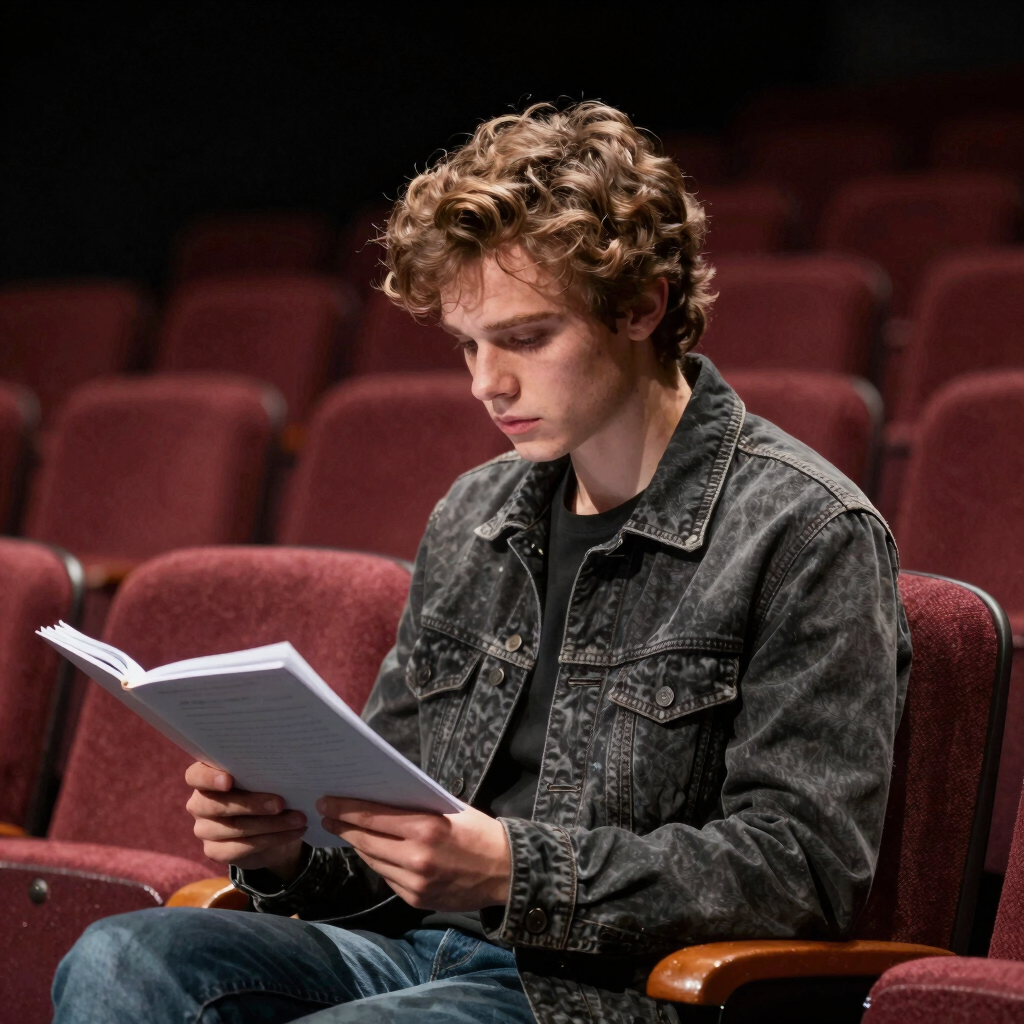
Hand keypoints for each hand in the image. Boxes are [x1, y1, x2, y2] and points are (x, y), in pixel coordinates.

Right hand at [185, 762, 306, 880]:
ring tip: (298, 819)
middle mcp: (200, 803)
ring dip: (270, 824)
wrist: (273, 828)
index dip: (208, 778)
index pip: (195, 775)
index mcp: (207, 778)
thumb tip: (284, 770)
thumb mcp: (265, 779)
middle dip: (251, 804)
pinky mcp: (215, 851)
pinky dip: (271, 839)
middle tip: (280, 803)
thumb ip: (262, 773)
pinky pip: (240, 848)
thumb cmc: (266, 791)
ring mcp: (204, 829)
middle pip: (215, 804)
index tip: (228, 780)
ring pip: (233, 827)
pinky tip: (292, 833)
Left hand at [317, 796, 510, 911]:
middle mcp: (416, 858)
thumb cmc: (480, 832)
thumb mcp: (451, 810)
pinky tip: (372, 850)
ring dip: (358, 844)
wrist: (507, 873)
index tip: (327, 802)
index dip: (346, 809)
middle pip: (366, 841)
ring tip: (345, 831)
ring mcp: (415, 883)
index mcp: (426, 828)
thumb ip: (417, 807)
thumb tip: (382, 799)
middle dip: (343, 827)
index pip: (374, 817)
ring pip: (373, 861)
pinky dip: (378, 862)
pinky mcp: (416, 900)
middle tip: (326, 815)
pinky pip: (388, 877)